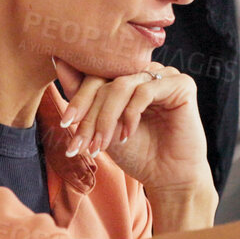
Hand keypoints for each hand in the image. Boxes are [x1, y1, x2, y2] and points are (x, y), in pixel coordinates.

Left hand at [51, 58, 209, 194]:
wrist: (167, 177)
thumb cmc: (136, 152)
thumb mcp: (102, 126)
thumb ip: (84, 95)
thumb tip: (58, 61)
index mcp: (128, 77)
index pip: (96, 76)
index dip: (78, 100)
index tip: (65, 123)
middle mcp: (146, 72)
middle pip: (106, 80)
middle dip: (90, 114)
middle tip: (80, 142)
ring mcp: (165, 75)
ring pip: (122, 85)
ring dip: (106, 118)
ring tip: (102, 144)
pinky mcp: (181, 85)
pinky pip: (145, 91)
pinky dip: (131, 114)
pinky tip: (128, 134)